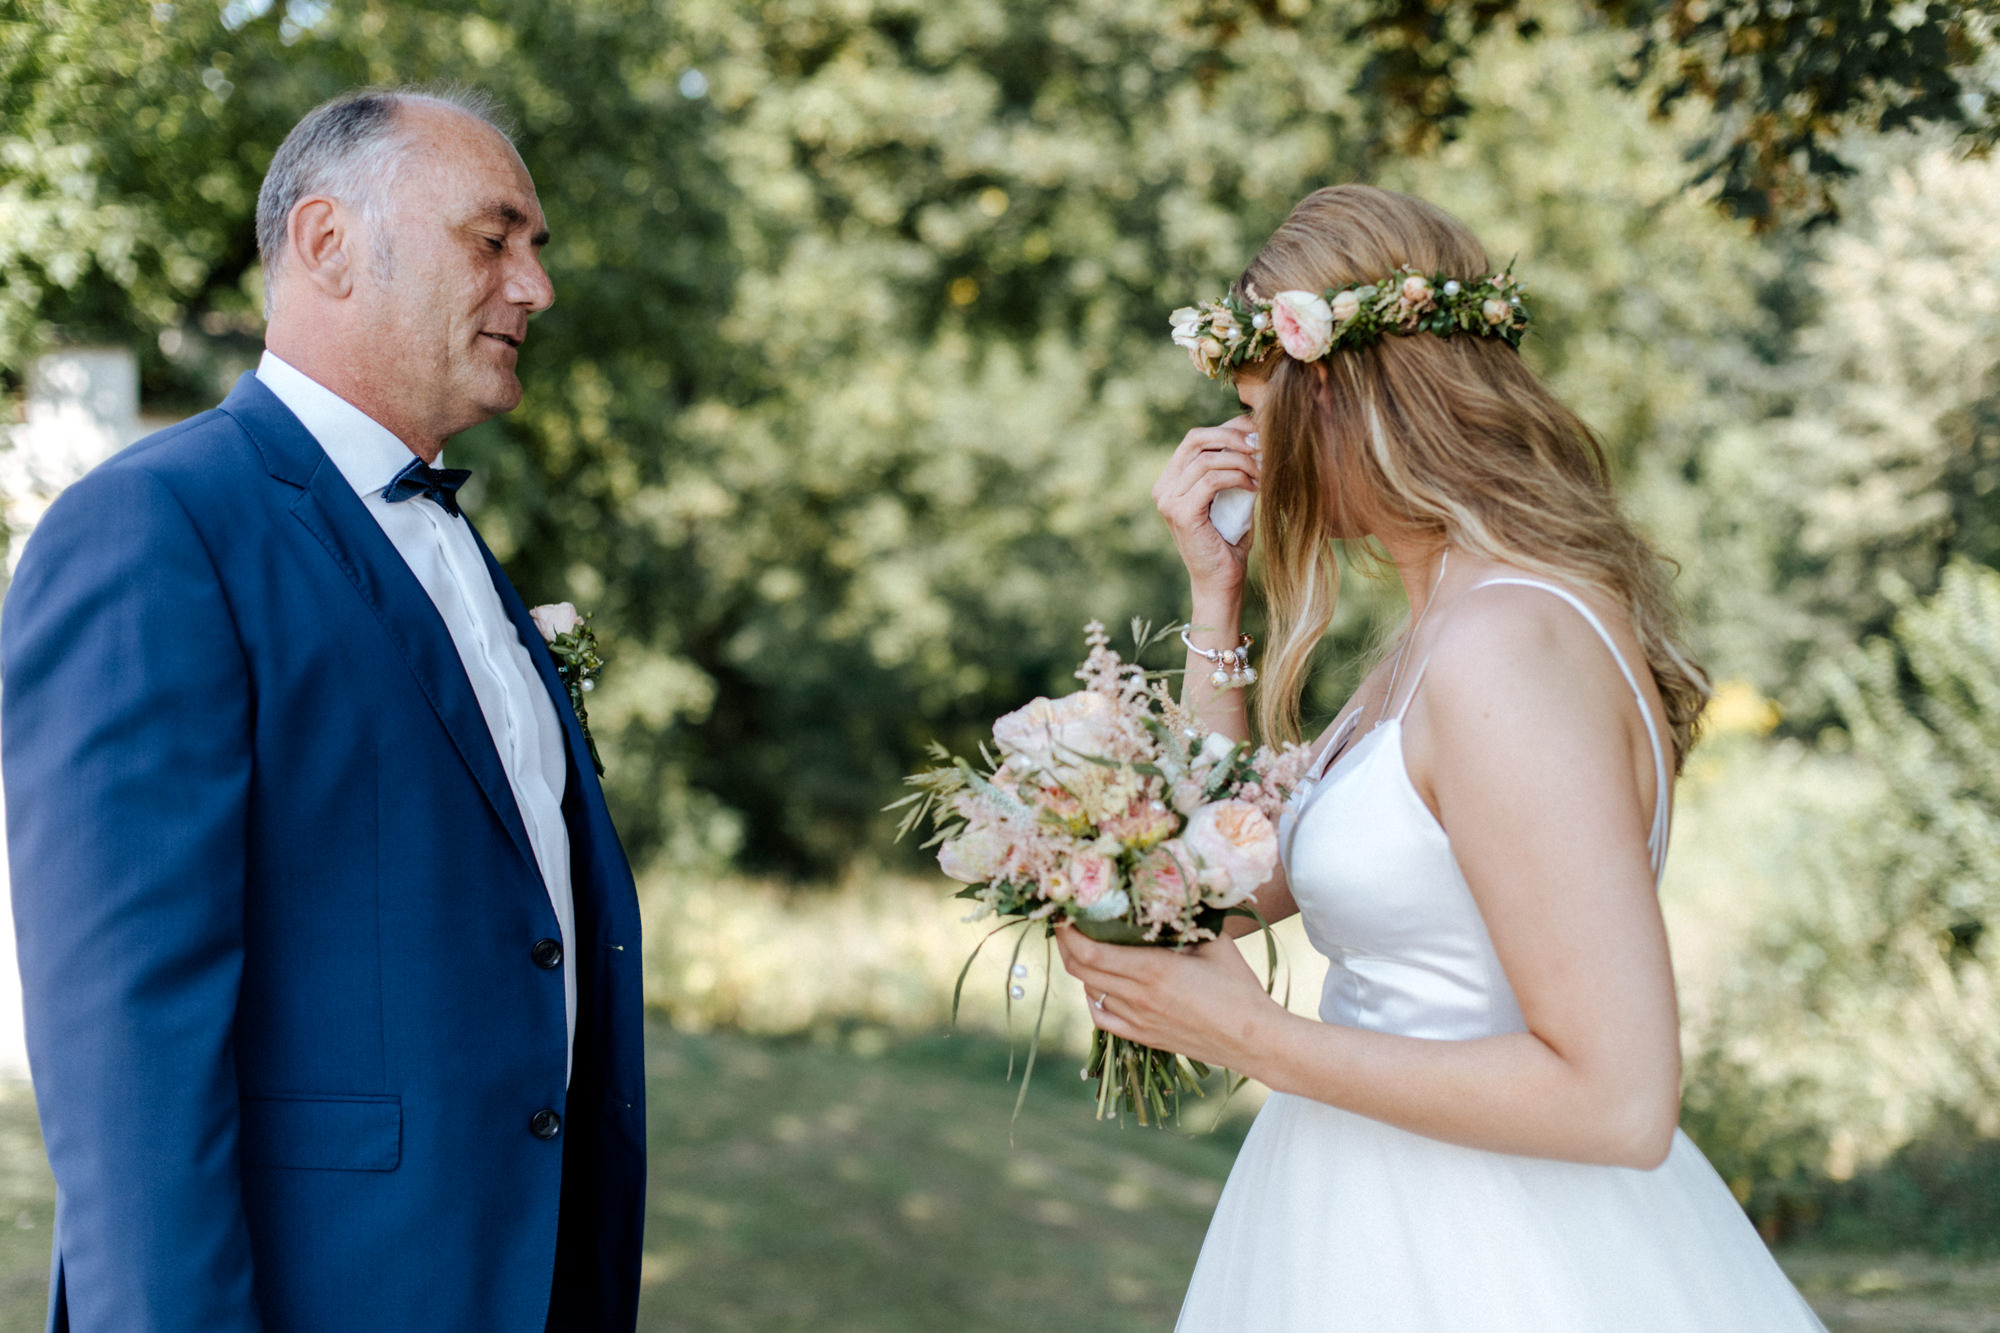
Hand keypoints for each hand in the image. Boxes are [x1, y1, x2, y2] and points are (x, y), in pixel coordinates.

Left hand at [1055, 923, 1285, 1074]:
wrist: (1255, 1041)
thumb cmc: (1239, 988)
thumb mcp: (1215, 944)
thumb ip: (1187, 921)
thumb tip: (1168, 894)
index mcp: (1153, 969)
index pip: (1090, 950)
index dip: (1068, 931)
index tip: (1063, 912)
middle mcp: (1138, 996)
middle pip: (1080, 969)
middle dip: (1066, 943)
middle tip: (1066, 922)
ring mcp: (1138, 1020)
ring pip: (1090, 990)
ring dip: (1080, 967)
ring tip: (1083, 946)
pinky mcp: (1143, 1037)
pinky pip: (1102, 1017)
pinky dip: (1093, 996)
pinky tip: (1099, 984)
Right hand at [1151, 414, 1258, 600]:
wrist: (1222, 582)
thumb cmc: (1229, 541)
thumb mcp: (1232, 496)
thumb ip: (1233, 468)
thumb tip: (1255, 434)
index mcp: (1171, 481)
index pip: (1196, 438)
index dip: (1228, 428)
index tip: (1258, 434)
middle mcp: (1163, 488)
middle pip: (1196, 439)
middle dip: (1233, 437)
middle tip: (1262, 446)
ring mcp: (1168, 501)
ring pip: (1207, 459)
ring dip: (1241, 461)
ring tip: (1263, 472)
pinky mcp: (1181, 513)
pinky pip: (1211, 480)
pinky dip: (1237, 478)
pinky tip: (1255, 488)